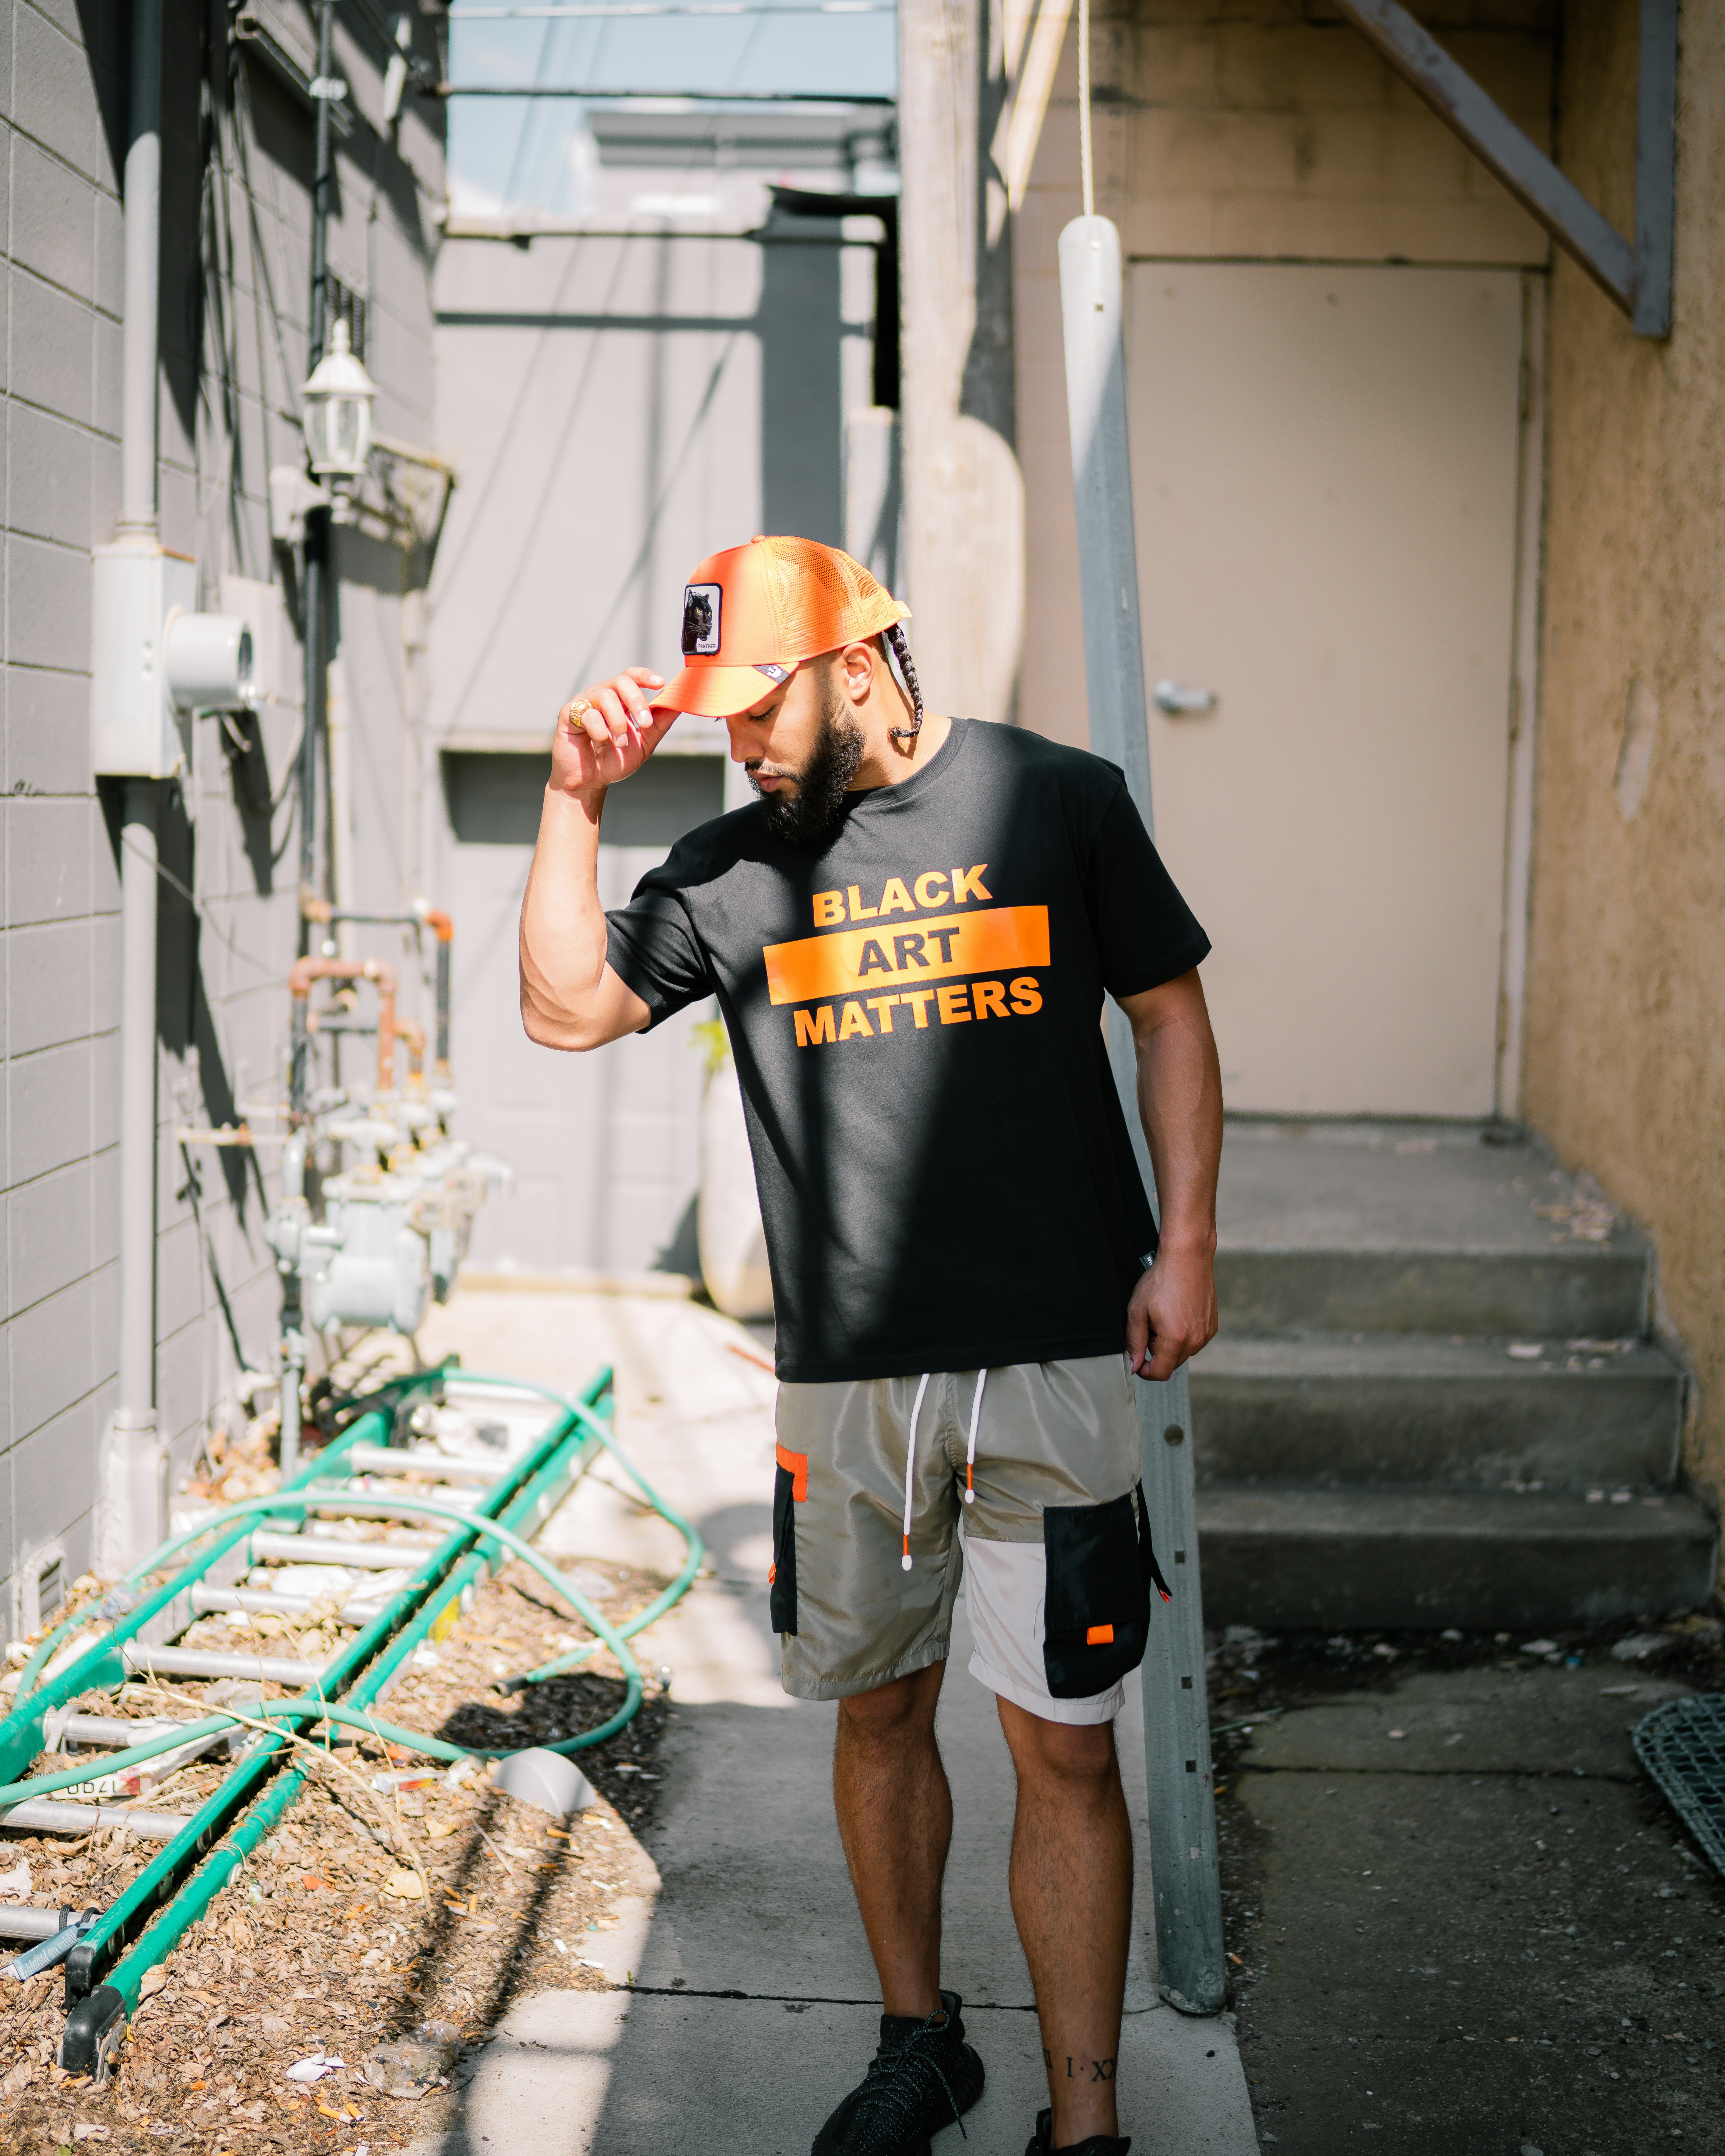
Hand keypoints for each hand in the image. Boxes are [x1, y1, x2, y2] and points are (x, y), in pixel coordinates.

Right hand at [550, 668, 674, 799]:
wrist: (589, 781)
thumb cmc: (613, 761)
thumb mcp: (643, 744)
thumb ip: (659, 724)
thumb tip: (679, 704)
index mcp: (619, 699)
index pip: (631, 675)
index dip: (645, 675)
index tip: (660, 683)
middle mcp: (601, 695)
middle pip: (621, 681)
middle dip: (637, 701)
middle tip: (645, 724)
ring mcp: (584, 703)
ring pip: (606, 697)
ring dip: (618, 724)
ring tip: (618, 744)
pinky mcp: (568, 713)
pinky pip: (589, 715)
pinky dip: (599, 734)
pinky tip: (598, 747)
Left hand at [1125, 1245, 1217, 1381]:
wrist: (1187, 1258)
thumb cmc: (1162, 1280)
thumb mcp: (1137, 1310)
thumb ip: (1134, 1341)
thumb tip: (1134, 1365)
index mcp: (1175, 1339)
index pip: (1160, 1372)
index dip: (1146, 1371)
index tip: (1139, 1361)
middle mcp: (1195, 1340)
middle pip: (1171, 1363)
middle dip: (1157, 1352)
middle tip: (1151, 1326)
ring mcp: (1206, 1333)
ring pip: (1183, 1352)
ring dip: (1171, 1343)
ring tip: (1165, 1317)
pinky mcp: (1212, 1326)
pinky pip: (1194, 1340)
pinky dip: (1184, 1334)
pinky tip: (1178, 1314)